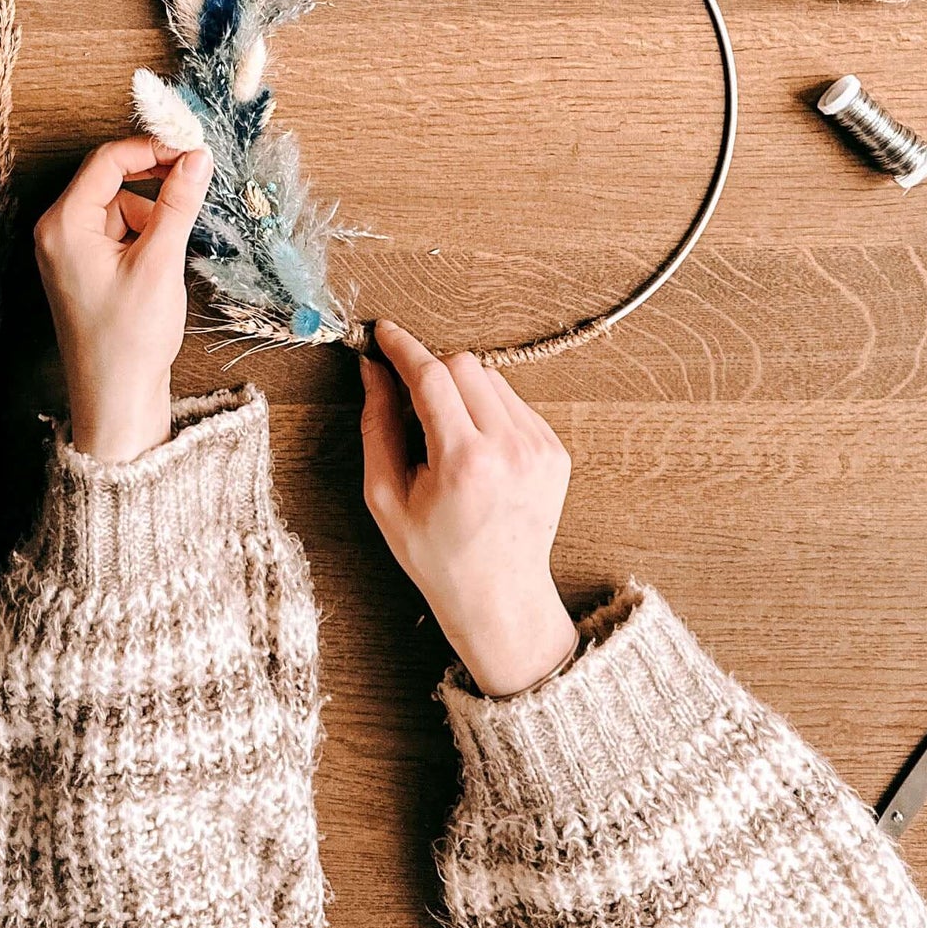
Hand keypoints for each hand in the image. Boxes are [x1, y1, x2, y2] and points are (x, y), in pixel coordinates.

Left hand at [34, 136, 212, 461]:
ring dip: (153, 216)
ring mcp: (69, 252)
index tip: (192, 151)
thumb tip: (197, 158)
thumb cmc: (129, 340)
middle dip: (155, 183)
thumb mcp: (160, 263)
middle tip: (196, 180)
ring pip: (120, 208)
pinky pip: (118, 233)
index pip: (107, 161)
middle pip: (112, 182)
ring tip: (172, 253)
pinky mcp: (85, 269)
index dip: (152, 149)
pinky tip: (162, 265)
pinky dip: (145, 237)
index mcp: (63, 225)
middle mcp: (58, 233)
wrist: (117, 399)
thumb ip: (178, 204)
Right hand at [359, 320, 578, 697]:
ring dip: (460, 388)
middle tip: (408, 396)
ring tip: (444, 433)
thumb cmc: (436, 554)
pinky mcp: (554, 450)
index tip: (383, 332)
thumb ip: (377, 425)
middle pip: (463, 365)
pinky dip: (486, 409)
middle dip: (430, 369)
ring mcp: (539, 448)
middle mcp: (509, 448)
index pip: (431, 375)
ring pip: (491, 377)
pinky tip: (473, 447)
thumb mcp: (386, 497)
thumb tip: (372, 370)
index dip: (402, 346)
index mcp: (464, 462)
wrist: (499, 595)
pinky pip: (513, 402)